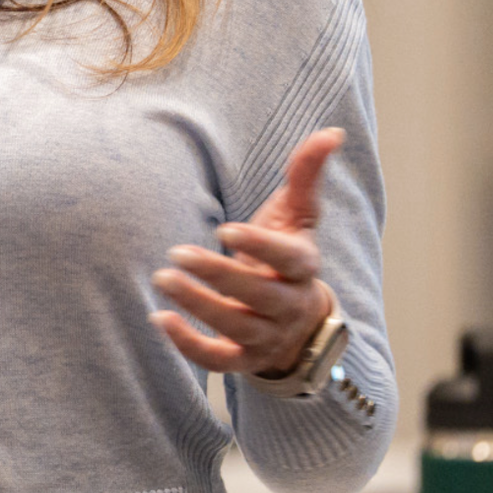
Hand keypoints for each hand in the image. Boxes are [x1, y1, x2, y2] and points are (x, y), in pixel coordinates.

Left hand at [151, 127, 341, 385]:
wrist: (297, 321)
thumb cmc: (286, 256)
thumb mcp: (297, 215)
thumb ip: (306, 174)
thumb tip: (332, 132)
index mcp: (304, 267)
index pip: (289, 260)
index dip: (260, 246)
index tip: (225, 229)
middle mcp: (289, 305)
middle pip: (258, 295)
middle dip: (218, 275)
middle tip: (176, 254)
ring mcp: (268, 336)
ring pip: (235, 327)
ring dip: (197, 306)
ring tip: (162, 279)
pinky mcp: (244, 360)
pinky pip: (218, 361)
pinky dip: (189, 346)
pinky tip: (160, 320)